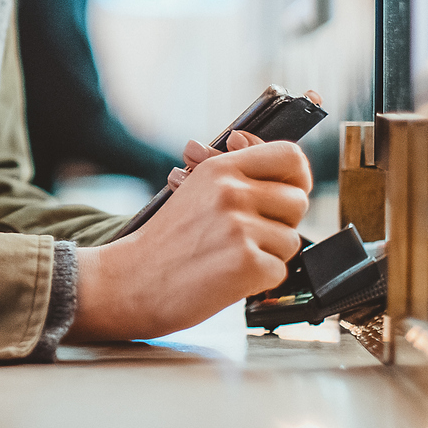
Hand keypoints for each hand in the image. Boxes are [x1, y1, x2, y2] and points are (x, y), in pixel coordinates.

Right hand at [70, 130, 312, 341]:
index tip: (288, 190)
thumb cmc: (162, 242)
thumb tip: (257, 146)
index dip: (297, 176)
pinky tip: (229, 277)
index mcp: (221, 169)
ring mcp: (240, 227)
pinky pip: (279, 270)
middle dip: (280, 223)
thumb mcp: (193, 189)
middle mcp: (232, 192)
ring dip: (269, 254)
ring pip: (291, 240)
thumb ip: (231, 172)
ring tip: (230, 257)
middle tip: (247, 235)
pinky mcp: (246, 263)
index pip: (289, 156)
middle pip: (297, 202)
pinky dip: (259, 280)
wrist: (129, 281)